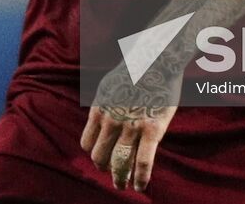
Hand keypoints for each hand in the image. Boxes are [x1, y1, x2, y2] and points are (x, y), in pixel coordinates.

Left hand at [80, 63, 179, 191]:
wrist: (158, 58)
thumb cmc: (136, 70)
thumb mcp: (109, 86)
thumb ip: (104, 105)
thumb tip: (99, 118)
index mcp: (99, 109)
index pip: (87, 144)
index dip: (95, 154)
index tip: (103, 159)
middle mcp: (111, 120)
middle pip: (100, 156)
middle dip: (105, 169)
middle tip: (114, 176)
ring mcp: (131, 126)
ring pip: (119, 163)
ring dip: (120, 179)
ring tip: (123, 186)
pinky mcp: (152, 130)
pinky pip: (143, 162)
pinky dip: (140, 178)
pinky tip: (140, 187)